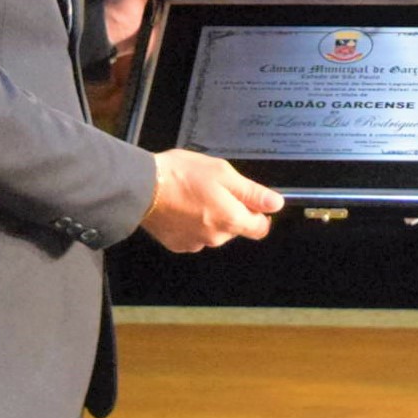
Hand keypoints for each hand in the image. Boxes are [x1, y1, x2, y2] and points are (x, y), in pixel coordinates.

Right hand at [139, 148, 280, 252]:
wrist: (142, 187)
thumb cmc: (181, 175)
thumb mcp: (223, 173)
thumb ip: (251, 192)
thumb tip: (275, 204)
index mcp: (231, 220)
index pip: (260, 228)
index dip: (258, 214)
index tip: (249, 201)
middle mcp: (216, 238)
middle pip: (235, 229)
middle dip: (230, 211)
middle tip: (213, 189)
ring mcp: (195, 243)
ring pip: (213, 232)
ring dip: (210, 218)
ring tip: (193, 195)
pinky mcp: (177, 244)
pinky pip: (193, 236)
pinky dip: (191, 224)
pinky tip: (181, 207)